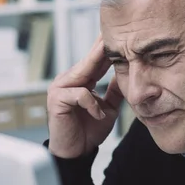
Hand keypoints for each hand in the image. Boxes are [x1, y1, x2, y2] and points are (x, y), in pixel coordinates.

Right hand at [47, 36, 123, 157]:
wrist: (76, 153)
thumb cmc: (89, 131)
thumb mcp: (108, 108)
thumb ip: (114, 92)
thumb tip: (128, 75)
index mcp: (80, 80)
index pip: (95, 60)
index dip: (106, 48)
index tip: (120, 34)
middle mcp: (68, 80)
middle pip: (88, 60)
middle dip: (102, 47)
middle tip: (113, 32)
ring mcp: (60, 88)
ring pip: (82, 71)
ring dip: (99, 69)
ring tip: (115, 62)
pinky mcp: (56, 100)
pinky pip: (80, 94)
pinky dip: (92, 104)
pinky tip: (98, 115)